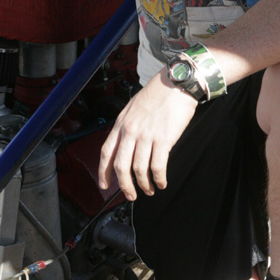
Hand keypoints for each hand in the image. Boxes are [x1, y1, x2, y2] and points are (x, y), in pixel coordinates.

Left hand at [98, 68, 197, 200]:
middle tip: (130, 196)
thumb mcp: (133, 107)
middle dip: (124, 186)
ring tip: (149, 190)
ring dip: (144, 185)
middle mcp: (131, 131)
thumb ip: (127, 126)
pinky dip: (159, 179)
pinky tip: (162, 182)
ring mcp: (147, 136)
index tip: (105, 185)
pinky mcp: (164, 140)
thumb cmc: (157, 93)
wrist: (176, 83)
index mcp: (122, 123)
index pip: (106, 152)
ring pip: (139, 170)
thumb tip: (125, 145)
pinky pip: (158, 167)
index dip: (104, 172)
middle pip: (121, 166)